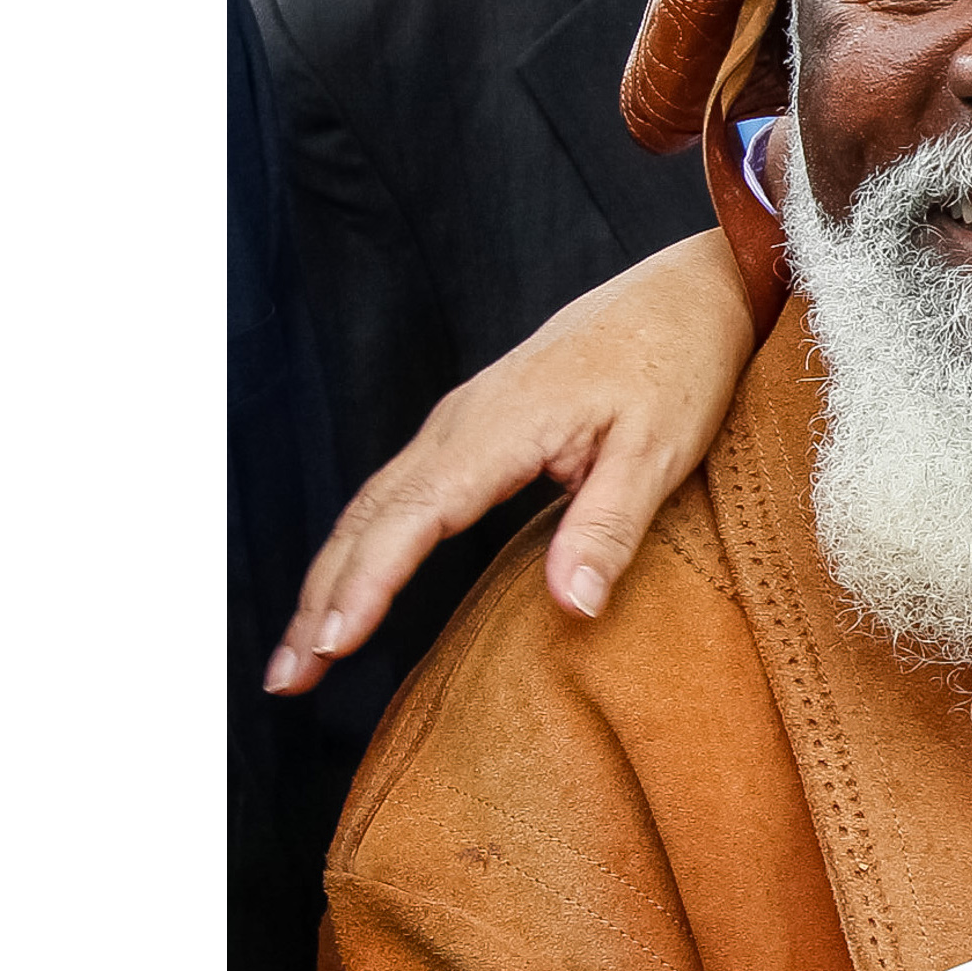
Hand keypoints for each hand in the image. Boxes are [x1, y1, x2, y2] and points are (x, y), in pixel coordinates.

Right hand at [262, 229, 756, 691]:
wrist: (685, 291)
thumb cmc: (678, 364)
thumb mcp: (660, 451)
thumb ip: (609, 528)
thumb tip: (572, 607)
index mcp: (501, 426)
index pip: (412, 517)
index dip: (367, 584)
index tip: (331, 645)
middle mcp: (461, 421)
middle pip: (370, 516)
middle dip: (321, 598)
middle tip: (287, 679)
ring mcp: (460, 420)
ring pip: (373, 504)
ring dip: (330, 577)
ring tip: (301, 652)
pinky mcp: (472, 425)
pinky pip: (398, 491)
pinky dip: (363, 544)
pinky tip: (352, 584)